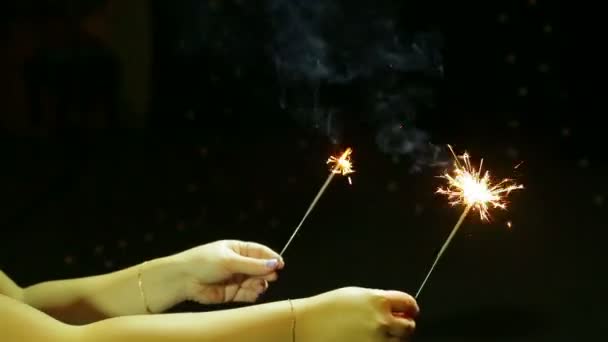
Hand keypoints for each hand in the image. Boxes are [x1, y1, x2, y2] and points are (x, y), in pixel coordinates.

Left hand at [172, 240, 283, 304]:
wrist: (183, 280)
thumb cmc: (204, 262)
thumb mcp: (230, 260)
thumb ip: (253, 264)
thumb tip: (274, 264)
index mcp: (237, 249)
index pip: (259, 252)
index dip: (271, 257)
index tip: (281, 264)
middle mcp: (238, 263)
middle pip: (259, 267)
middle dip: (267, 272)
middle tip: (272, 277)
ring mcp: (235, 278)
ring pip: (255, 281)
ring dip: (260, 284)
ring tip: (260, 285)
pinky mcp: (231, 293)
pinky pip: (247, 293)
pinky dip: (253, 294)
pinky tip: (255, 292)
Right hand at [296, 287, 418, 341]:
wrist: (305, 327)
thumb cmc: (326, 309)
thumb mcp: (355, 295)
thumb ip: (378, 300)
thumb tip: (395, 308)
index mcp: (378, 301)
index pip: (408, 303)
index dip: (410, 307)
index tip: (410, 311)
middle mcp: (381, 322)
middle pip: (408, 327)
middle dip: (402, 326)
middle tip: (394, 326)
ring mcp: (377, 341)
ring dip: (391, 339)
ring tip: (373, 335)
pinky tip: (367, 340)